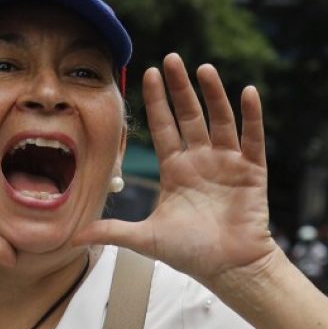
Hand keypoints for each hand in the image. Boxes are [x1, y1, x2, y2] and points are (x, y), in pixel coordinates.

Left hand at [77, 54, 280, 290]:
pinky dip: (251, 116)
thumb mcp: (145, 239)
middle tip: (171, 59)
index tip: (148, 73)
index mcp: (177, 171)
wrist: (230, 270)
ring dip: (214, 94)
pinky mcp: (251, 171)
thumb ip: (113, 231)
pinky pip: (252, 138)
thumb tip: (74, 236)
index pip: (164, 128)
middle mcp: (202, 161)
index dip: (157, 102)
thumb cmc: (191, 254)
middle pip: (189, 116)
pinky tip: (247, 92)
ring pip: (220, 120)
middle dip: (180, 88)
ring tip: (203, 69)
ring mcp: (228, 164)